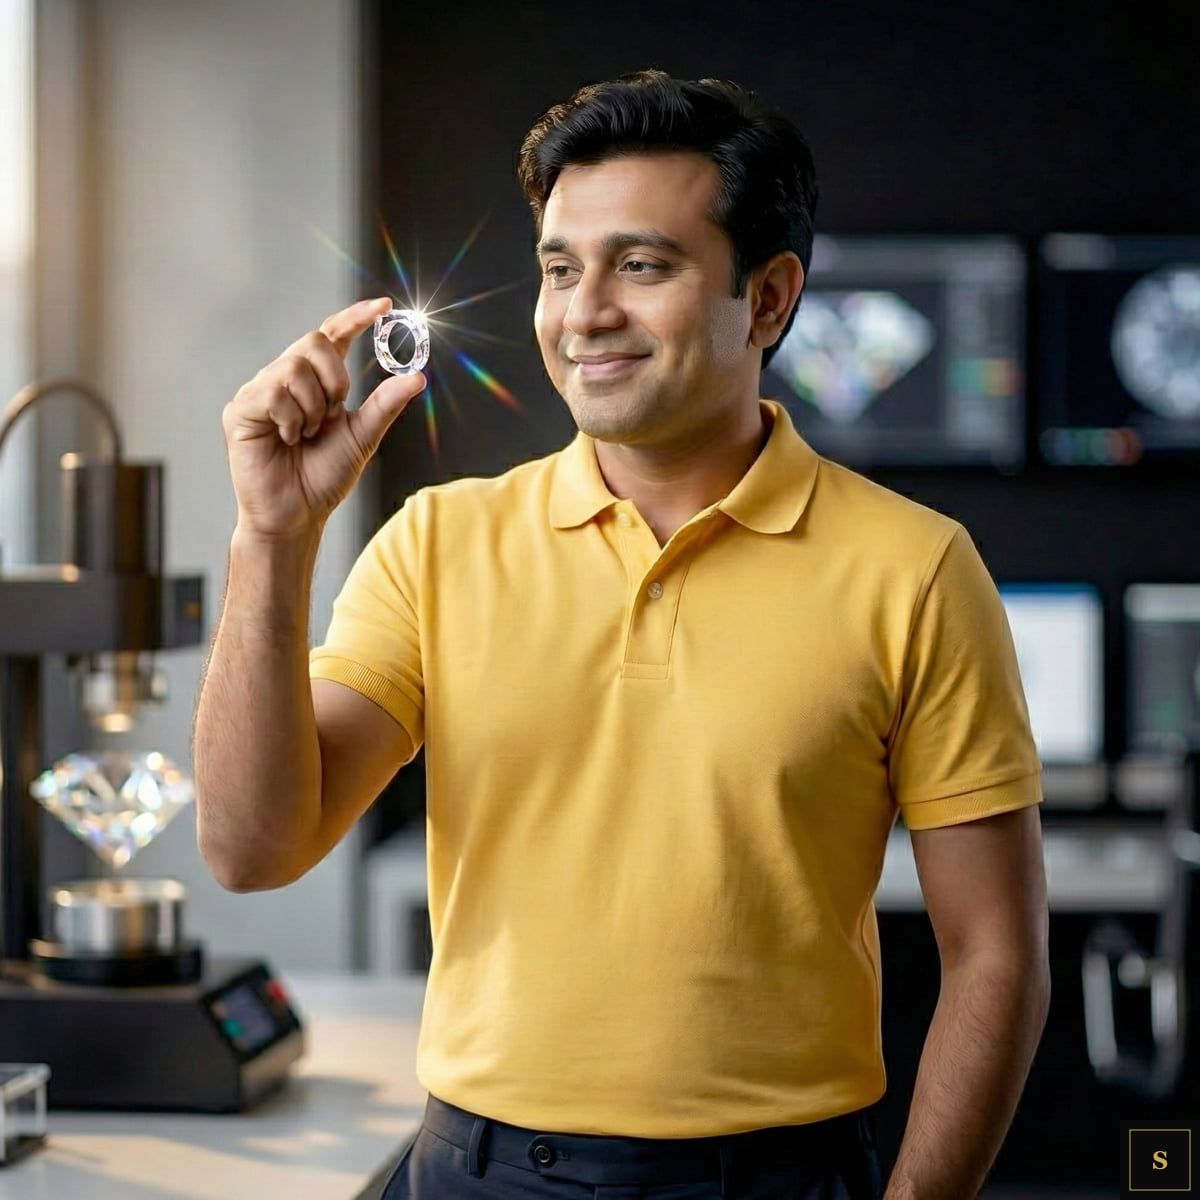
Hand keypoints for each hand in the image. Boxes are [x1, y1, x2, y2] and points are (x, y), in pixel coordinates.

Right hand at [222, 296, 425, 539]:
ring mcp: (260, 391)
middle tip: (334, 414)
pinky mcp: (241, 409)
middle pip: (315, 342)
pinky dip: (291, 418)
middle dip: (335, 379)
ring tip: (306, 435)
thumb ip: (385, 404)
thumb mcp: (363, 436)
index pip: (333, 334)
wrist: (297, 515)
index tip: (384, 307)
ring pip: (295, 367)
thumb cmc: (324, 478)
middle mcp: (285, 378)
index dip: (356, 317)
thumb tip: (417, 376)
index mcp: (315, 381)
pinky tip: (286, 439)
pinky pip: (273, 392)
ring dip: (313, 407)